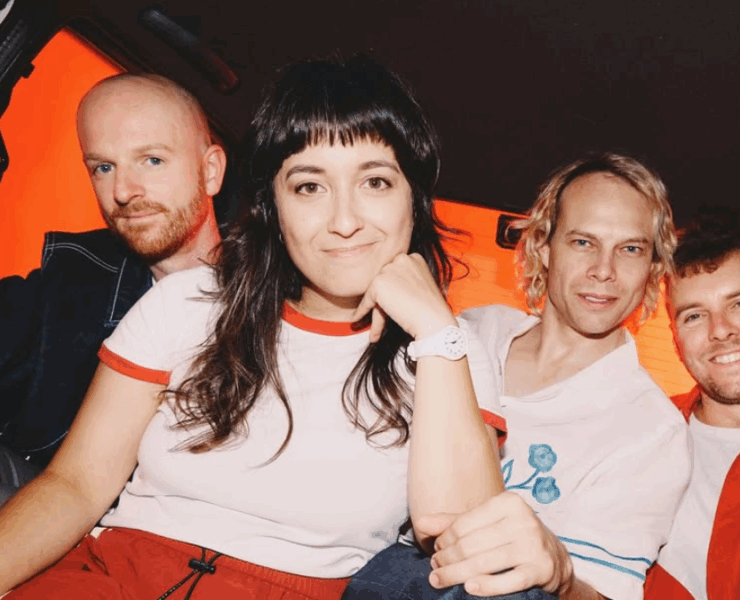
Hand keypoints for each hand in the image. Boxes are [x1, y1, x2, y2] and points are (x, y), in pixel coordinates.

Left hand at [351, 253, 455, 342]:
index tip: (394, 303)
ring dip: (376, 310)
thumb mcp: (420, 287)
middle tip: (384, 317)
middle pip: (385, 281)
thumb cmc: (432, 309)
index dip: (393, 290)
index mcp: (414, 258)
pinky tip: (357, 318)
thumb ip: (403, 283)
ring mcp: (389, 270)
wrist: (434, 320)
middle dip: (383, 300)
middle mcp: (401, 259)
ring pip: (376, 291)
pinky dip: (362, 310)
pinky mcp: (378, 283)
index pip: (396, 273)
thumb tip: (385, 292)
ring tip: (375, 329)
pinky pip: (367, 300)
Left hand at [417, 492, 573, 596]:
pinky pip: (508, 581)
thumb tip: (420, 523)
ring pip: (484, 563)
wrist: (555, 559)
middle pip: (471, 544)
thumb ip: (453, 522)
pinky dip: (486, 587)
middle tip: (435, 570)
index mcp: (508, 502)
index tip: (435, 552)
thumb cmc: (512, 537)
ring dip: (457, 574)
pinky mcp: (541, 569)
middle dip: (447, 560)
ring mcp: (534, 545)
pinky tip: (469, 589)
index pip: (463, 524)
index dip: (444, 540)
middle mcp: (523, 520)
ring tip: (440, 580)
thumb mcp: (485, 524)